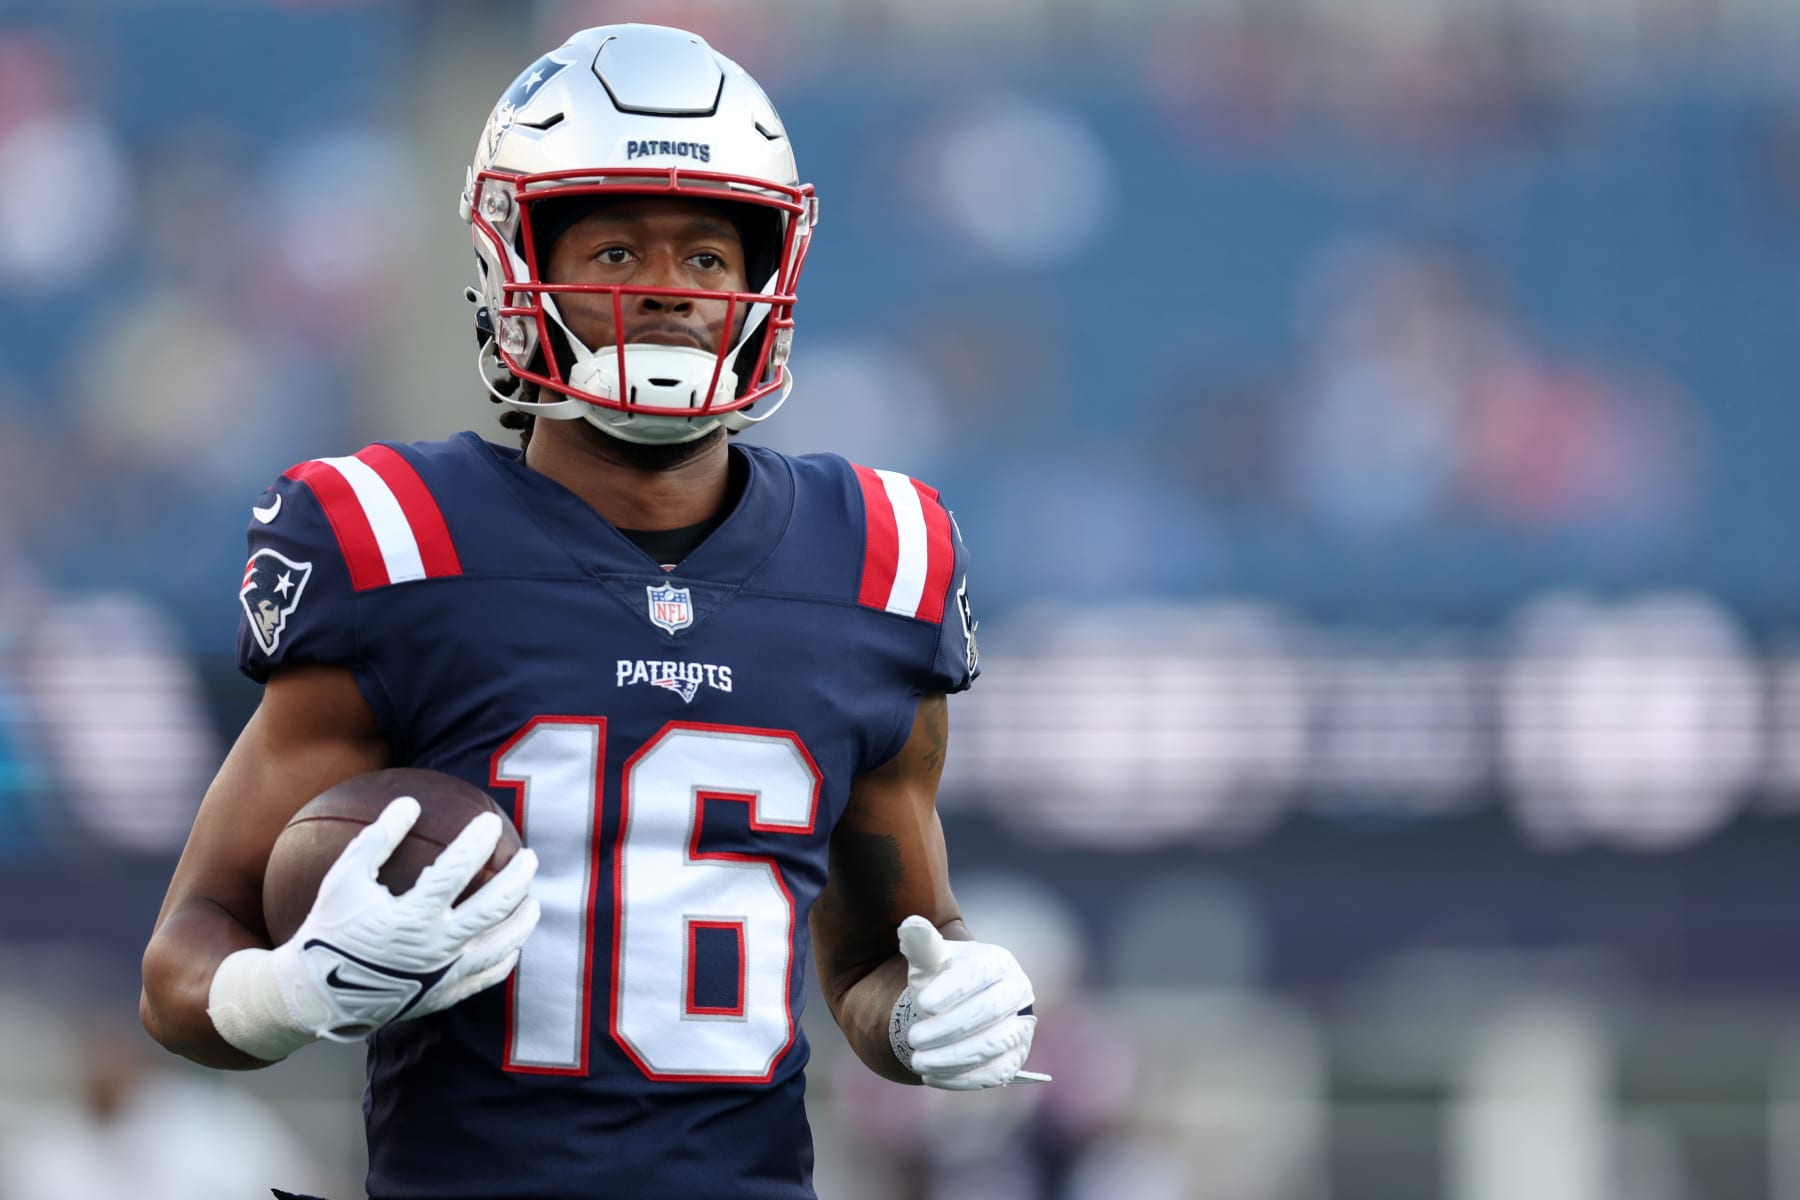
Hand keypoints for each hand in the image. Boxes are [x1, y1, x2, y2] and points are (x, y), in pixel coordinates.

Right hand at [210, 797, 538, 1058]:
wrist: (316, 996)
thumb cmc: (329, 930)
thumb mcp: (343, 879)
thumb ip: (376, 839)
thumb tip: (409, 802)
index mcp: (410, 917)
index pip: (456, 870)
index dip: (477, 843)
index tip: (490, 823)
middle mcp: (434, 948)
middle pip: (494, 907)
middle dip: (518, 877)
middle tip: (529, 857)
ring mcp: (444, 975)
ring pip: (502, 945)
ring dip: (523, 919)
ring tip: (532, 899)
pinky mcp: (445, 995)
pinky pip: (488, 975)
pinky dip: (507, 956)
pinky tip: (513, 942)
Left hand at [892, 915, 1041, 1089]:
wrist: (955, 1009)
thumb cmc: (941, 979)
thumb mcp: (930, 961)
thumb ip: (921, 943)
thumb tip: (910, 924)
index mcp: (999, 962)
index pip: (982, 974)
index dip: (953, 989)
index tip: (922, 1003)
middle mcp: (1018, 992)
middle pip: (989, 1012)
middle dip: (948, 1028)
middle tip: (913, 1039)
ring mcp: (1021, 1027)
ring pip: (993, 1045)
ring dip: (953, 1057)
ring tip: (918, 1062)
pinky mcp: (1016, 1058)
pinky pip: (995, 1073)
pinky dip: (963, 1078)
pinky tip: (932, 1077)